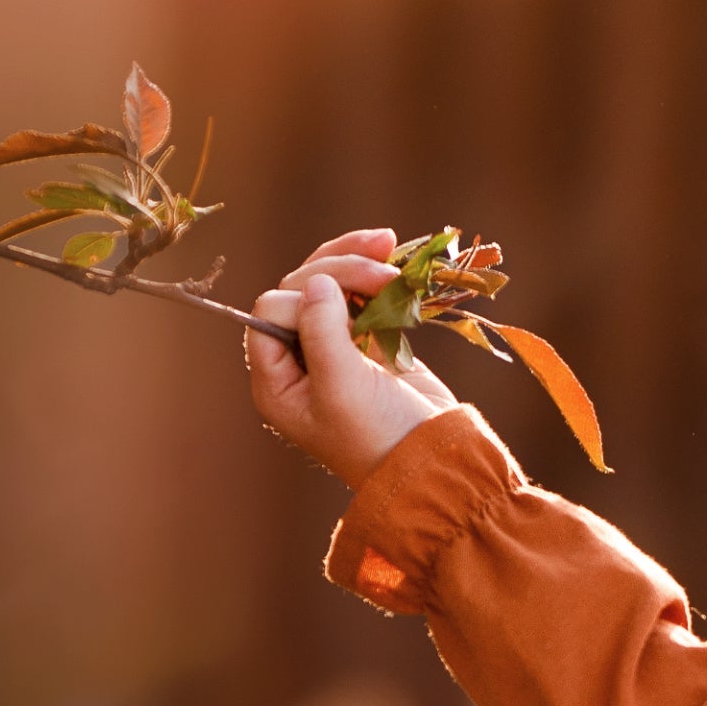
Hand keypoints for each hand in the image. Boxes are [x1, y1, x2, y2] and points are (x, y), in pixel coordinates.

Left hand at [246, 227, 460, 487]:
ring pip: (330, 285)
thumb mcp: (344, 389)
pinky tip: (395, 265)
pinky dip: (376, 277)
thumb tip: (316, 280)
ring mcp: (335, 350)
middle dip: (339, 271)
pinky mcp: (369, 343)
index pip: (270, 312)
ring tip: (388, 242)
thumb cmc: (380, 438)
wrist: (435, 463)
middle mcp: (298, 363)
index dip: (305, 299)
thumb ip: (323, 332)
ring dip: (356, 262)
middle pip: (301, 291)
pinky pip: (362, 296)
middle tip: (383, 265)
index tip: (348, 308)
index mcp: (277, 382)